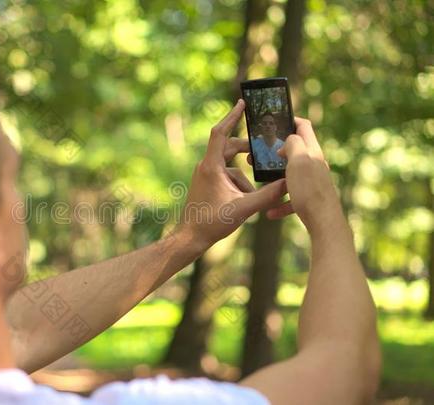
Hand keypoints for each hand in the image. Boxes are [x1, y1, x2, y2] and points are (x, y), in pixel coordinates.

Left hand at [179, 100, 287, 249]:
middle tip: (263, 153)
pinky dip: (237, 185)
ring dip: (244, 177)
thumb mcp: (244, 208)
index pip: (220, 133)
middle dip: (247, 150)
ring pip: (230, 166)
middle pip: (229, 148)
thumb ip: (268, 195)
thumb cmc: (211, 222)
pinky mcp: (206, 184)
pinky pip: (225, 176)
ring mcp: (204, 175)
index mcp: (211, 166)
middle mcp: (206, 167)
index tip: (242, 103)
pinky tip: (244, 202)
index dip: (232, 116)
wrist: (190, 238)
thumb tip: (289, 183)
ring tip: (253, 196)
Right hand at [269, 117, 341, 231]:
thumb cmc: (310, 189)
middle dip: (277, 151)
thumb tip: (288, 141)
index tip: (274, 122)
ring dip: (275, 177)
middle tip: (259, 155)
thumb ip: (293, 144)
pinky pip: (291, 198)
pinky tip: (270, 211)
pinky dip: (280, 203)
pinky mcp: (309, 199)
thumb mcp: (299, 160)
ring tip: (261, 179)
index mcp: (312, 151)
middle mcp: (314, 164)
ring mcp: (312, 182)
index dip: (290, 119)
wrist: (324, 222)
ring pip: (291, 174)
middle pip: (296, 151)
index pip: (304, 127)